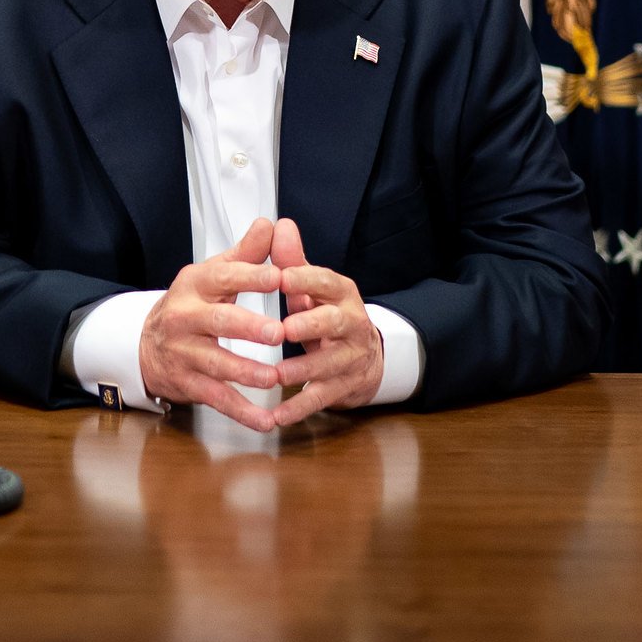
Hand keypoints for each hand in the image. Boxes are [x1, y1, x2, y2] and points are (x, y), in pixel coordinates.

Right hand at [139, 217, 286, 431]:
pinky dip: (242, 412)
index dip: (251, 277)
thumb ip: (246, 254)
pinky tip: (265, 420)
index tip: (279, 277)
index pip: (224, 277)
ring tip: (274, 378)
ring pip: (217, 364)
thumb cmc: (192, 304)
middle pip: (218, 322)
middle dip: (248, 328)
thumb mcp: (213, 274)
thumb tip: (272, 224)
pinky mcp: (188, 383)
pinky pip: (217, 398)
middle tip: (278, 333)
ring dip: (247, 373)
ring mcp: (184, 353)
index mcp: (196, 284)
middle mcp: (185, 317)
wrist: (144, 344)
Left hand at [270, 217, 383, 425]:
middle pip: (335, 322)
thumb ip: (293, 260)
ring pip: (329, 364)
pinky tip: (276, 416)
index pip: (325, 280)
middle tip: (283, 329)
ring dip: (303, 370)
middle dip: (310, 325)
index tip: (279, 277)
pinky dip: (298, 408)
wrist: (365, 356)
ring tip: (277, 375)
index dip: (304, 279)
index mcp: (340, 293)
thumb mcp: (312, 287)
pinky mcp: (345, 386)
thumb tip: (278, 225)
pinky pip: (322, 397)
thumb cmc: (326, 315)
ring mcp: (351, 357)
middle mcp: (351, 323)